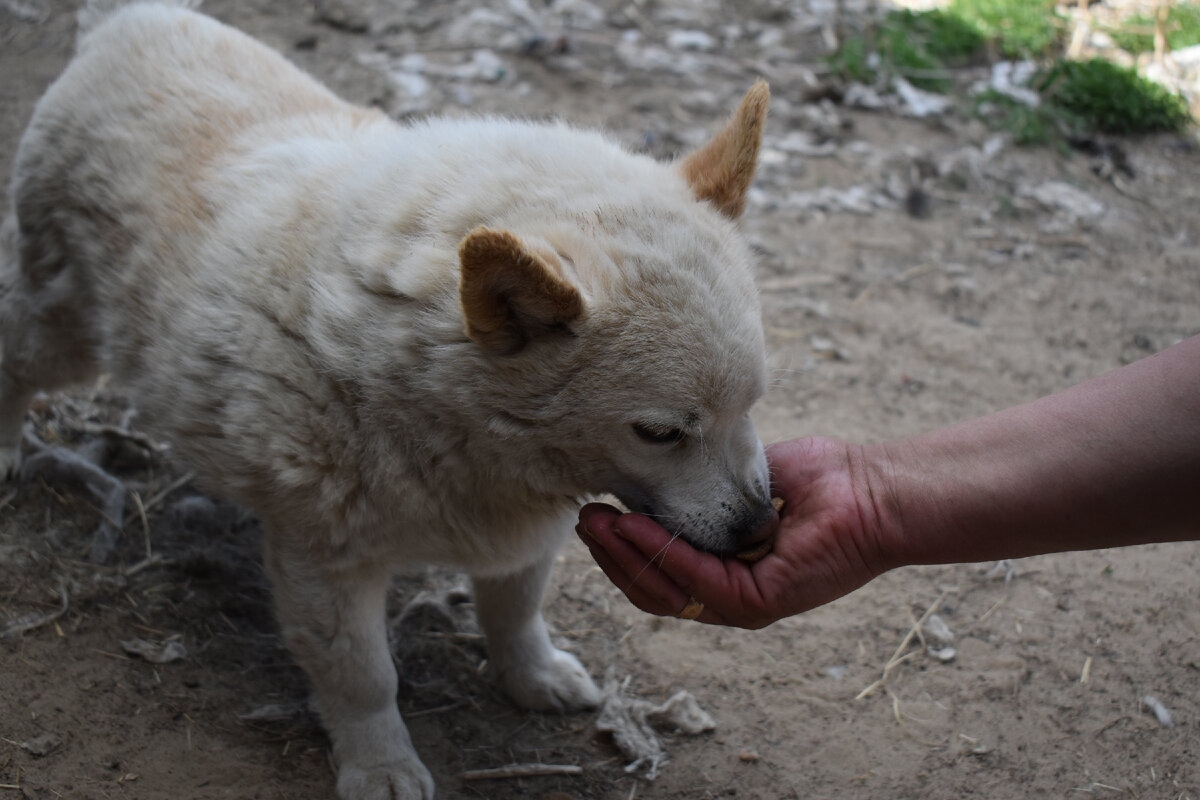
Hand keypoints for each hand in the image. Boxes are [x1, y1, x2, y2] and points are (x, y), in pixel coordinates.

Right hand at [576, 437, 894, 627]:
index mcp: (726, 570)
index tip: (595, 511)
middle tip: (583, 519)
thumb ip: (700, 489)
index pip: (659, 571)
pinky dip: (660, 553)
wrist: (872, 488)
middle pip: (652, 588)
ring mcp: (743, 604)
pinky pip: (695, 580)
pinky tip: (632, 525)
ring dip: (623, 557)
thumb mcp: (742, 478)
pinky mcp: (758, 602)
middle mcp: (730, 594)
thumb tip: (652, 477)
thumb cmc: (821, 477)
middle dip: (611, 555)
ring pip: (664, 591)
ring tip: (595, 523)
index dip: (622, 547)